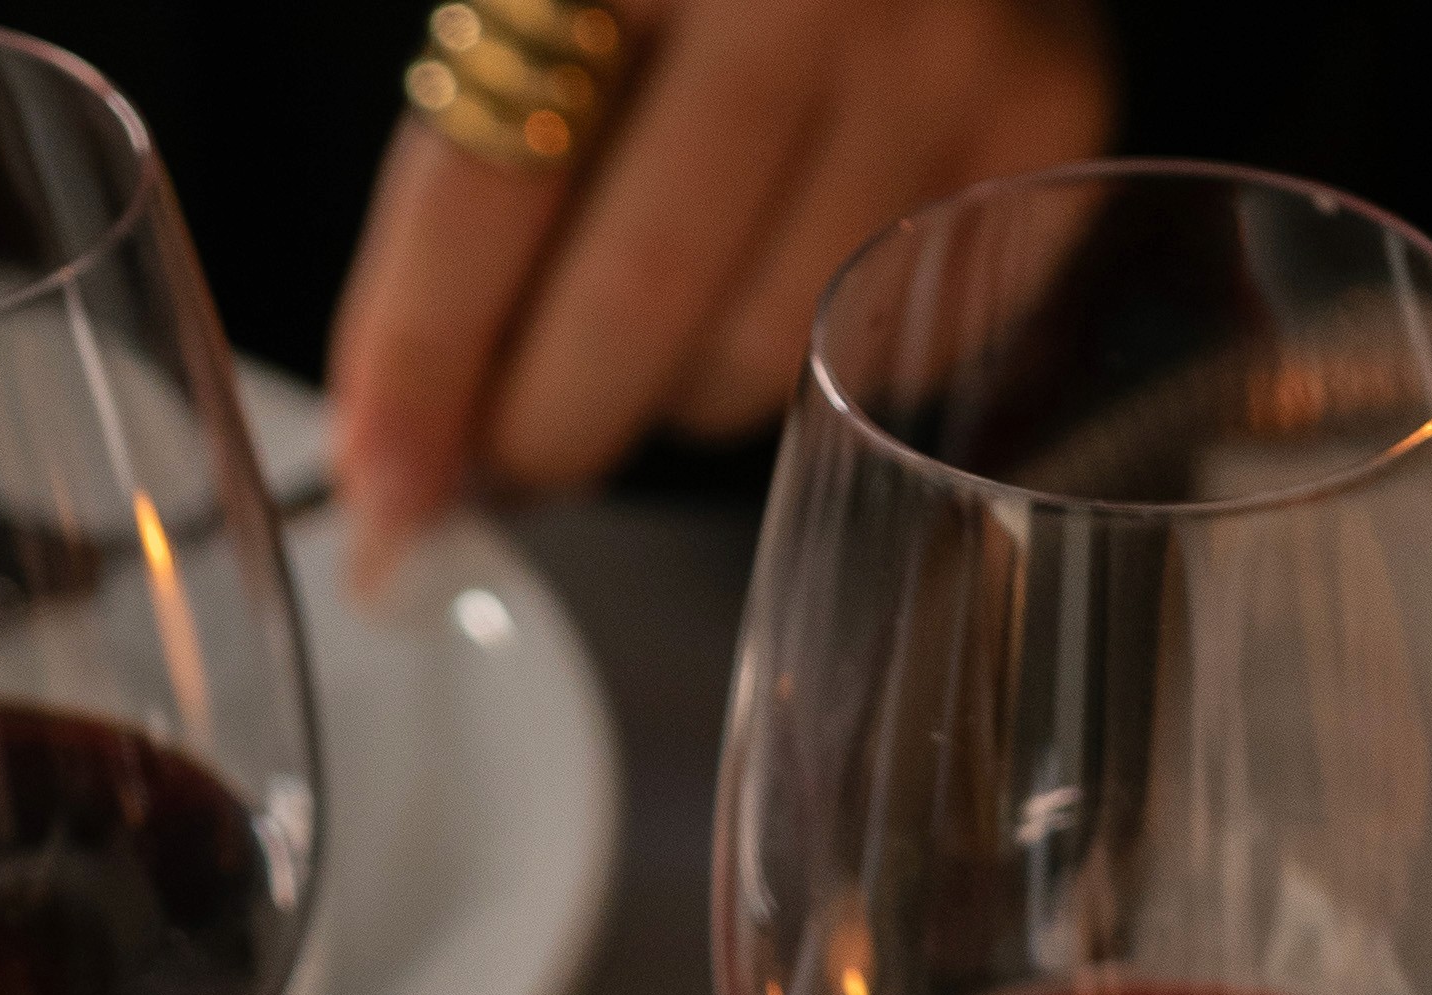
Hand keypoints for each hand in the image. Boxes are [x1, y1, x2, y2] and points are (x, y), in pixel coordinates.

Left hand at [328, 0, 1114, 566]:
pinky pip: (886, 349)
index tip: (387, 501)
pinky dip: (820, 345)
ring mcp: (945, 56)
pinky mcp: (1044, 132)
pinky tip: (801, 247)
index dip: (422, 361)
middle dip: (549, 421)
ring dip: (682, 378)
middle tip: (516, 457)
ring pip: (765, 352)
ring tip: (673, 300)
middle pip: (638, 298)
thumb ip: (470, 180)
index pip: (490, 185)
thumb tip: (400, 450)